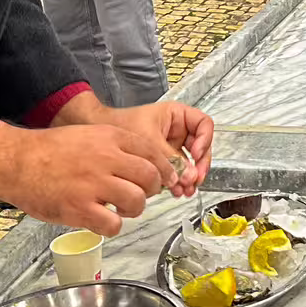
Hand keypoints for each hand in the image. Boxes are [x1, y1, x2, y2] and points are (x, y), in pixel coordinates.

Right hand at [0, 122, 171, 235]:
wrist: (16, 161)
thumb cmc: (48, 151)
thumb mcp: (87, 135)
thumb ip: (115, 148)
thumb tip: (142, 166)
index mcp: (109, 137)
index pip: (153, 152)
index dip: (164, 169)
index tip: (167, 180)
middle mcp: (106, 158)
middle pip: (151, 177)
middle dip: (152, 190)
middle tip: (141, 195)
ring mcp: (93, 184)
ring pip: (137, 202)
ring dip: (133, 209)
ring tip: (118, 209)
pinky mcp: (80, 208)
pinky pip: (113, 224)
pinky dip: (111, 227)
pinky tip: (100, 221)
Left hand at [94, 99, 213, 196]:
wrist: (100, 134)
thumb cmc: (121, 125)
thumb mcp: (150, 141)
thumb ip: (171, 159)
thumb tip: (190, 175)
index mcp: (177, 115)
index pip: (204, 124)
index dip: (204, 140)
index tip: (196, 155)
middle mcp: (178, 130)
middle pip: (201, 146)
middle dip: (199, 165)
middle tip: (195, 179)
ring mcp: (172, 146)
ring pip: (191, 162)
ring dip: (190, 176)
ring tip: (186, 189)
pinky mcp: (164, 160)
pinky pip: (178, 170)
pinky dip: (179, 181)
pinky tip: (176, 190)